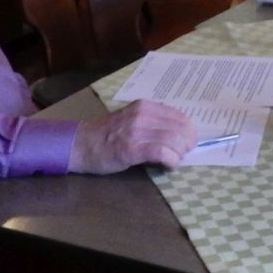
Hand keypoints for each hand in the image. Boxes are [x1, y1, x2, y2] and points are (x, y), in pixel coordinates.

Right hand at [68, 99, 196, 173]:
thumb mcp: (131, 118)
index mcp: (144, 106)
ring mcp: (136, 131)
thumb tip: (178, 133)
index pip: (179, 116)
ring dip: (180, 153)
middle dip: (187, 143)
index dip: (189, 130)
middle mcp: (142, 115)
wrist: (83, 144)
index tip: (190, 141)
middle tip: (185, 153)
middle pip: (179, 129)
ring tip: (176, 160)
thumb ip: (152, 121)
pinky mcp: (131, 149)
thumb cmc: (108, 133)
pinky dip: (171, 161)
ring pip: (173, 141)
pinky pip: (161, 153)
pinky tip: (170, 165)